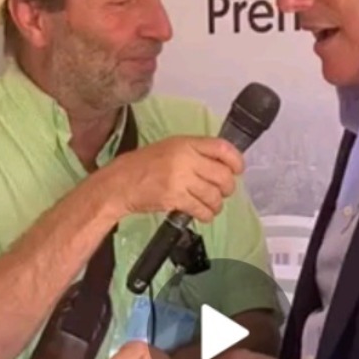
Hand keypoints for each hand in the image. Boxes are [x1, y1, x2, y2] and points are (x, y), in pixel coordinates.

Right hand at [99, 136, 243, 222]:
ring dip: (217, 205)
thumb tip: (222, 165)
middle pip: (223, 175)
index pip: (222, 148)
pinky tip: (203, 214)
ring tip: (211, 206)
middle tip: (223, 192)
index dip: (236, 160)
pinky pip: (201, 209)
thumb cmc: (144, 165)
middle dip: (228, 188)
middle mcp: (185, 159)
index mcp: (186, 143)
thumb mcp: (170, 148)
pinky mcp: (175, 198)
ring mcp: (180, 179)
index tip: (238, 170)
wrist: (121, 182)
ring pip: (214, 195)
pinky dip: (206, 215)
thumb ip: (195, 153)